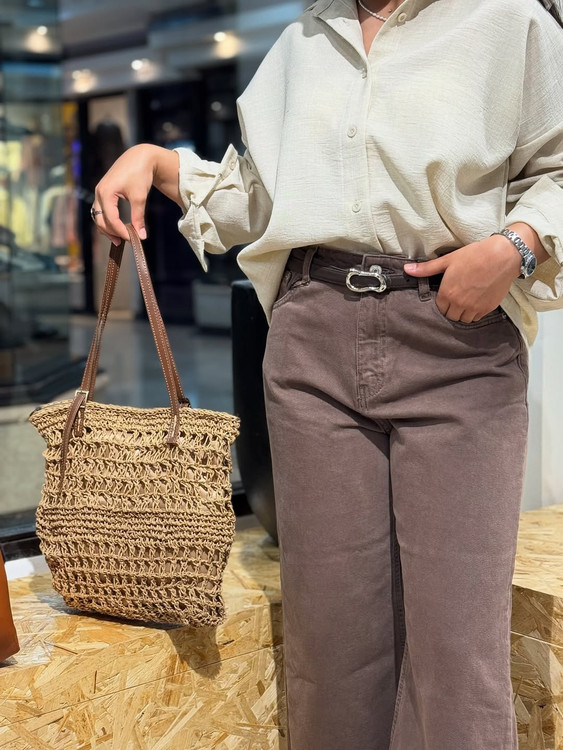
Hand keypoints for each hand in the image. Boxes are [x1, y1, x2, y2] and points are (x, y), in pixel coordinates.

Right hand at [92, 144, 158, 245]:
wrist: (139, 157)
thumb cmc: (140, 174)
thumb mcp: (140, 197)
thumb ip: (138, 217)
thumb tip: (141, 236)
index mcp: (106, 192)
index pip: (110, 219)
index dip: (121, 231)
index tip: (132, 239)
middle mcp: (99, 192)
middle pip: (100, 219)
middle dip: (111, 232)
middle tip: (124, 243)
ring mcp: (99, 191)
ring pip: (98, 216)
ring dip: (107, 228)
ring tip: (119, 239)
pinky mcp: (103, 191)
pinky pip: (101, 210)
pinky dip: (107, 220)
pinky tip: (117, 227)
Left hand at [403, 236, 521, 322]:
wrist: (502, 255)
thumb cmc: (474, 255)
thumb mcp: (448, 260)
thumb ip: (426, 269)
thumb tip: (406, 269)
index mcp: (448, 294)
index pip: (440, 308)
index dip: (443, 302)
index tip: (448, 294)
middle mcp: (460, 304)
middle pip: (451, 316)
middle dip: (452, 309)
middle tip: (457, 297)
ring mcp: (475, 308)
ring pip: (464, 319)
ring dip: (463, 313)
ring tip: (466, 300)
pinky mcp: (488, 308)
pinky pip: (477, 317)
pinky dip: (475, 312)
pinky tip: (477, 300)